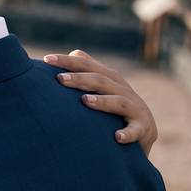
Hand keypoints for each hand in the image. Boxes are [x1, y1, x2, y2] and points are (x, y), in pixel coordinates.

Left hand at [44, 49, 158, 156]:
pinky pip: (136, 130)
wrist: (144, 133)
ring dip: (103, 101)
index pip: (87, 66)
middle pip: (101, 80)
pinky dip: (128, 133)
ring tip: (85, 100)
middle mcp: (123, 90)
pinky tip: (117, 137)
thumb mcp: (102, 89)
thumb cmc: (113, 109)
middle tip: (60, 79)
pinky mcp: (143, 129)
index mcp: (109, 80)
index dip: (68, 62)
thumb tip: (66, 54)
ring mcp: (135, 109)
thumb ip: (86, 73)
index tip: (46, 60)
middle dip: (80, 78)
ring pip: (119, 101)